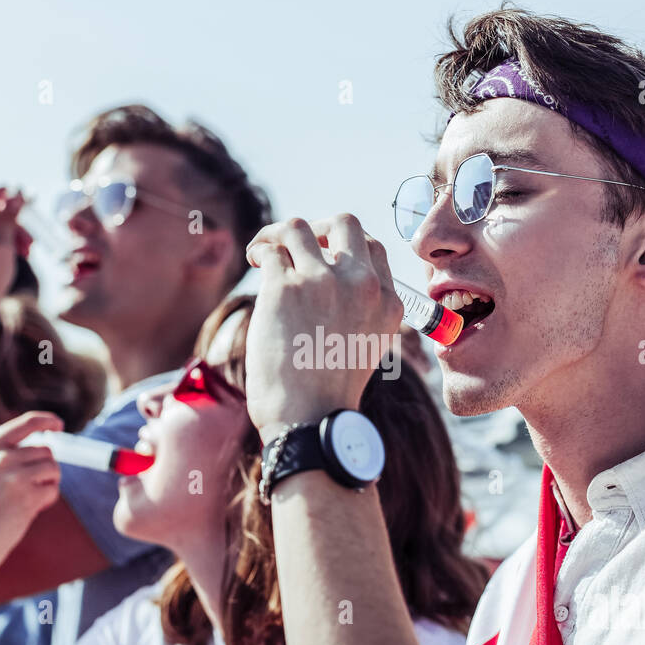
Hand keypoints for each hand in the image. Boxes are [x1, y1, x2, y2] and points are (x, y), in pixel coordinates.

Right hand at [0, 404, 63, 573]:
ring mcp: (15, 476)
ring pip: (53, 468)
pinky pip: (54, 488)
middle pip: (46, 450)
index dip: (48, 420)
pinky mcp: (28, 495)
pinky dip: (48, 499)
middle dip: (43, 468)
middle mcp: (1, 457)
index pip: (28, 423)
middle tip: (24, 488)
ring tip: (26, 498)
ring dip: (47, 483)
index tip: (58, 425)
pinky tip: (29, 509)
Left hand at [244, 215, 402, 440]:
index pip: (372, 247)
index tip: (322, 256)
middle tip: (297, 244)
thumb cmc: (328, 395)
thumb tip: (327, 279)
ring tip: (264, 250)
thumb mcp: (366, 347)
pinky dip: (260, 251)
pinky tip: (256, 263)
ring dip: (277, 233)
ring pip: (298, 227)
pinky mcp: (285, 288)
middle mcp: (362, 285)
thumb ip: (360, 310)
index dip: (343, 245)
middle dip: (317, 227)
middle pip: (343, 223)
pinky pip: (270, 250)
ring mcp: (324, 282)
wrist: (308, 421)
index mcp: (388, 302)